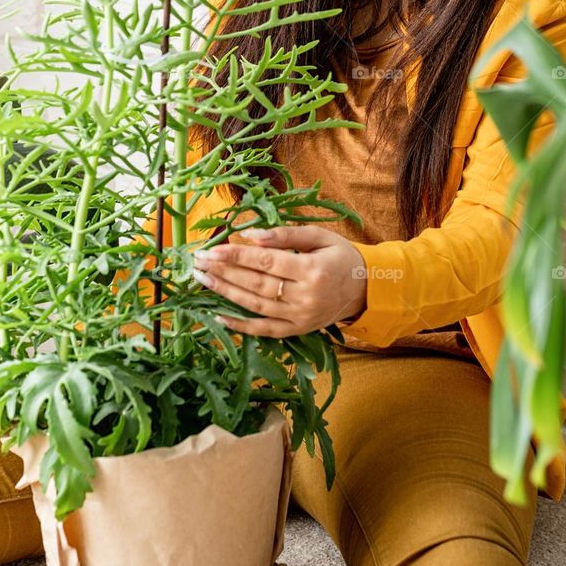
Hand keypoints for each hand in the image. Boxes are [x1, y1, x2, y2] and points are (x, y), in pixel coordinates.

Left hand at [191, 223, 367, 339]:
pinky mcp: (298, 331)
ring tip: (203, 280)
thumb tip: (251, 235)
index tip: (212, 250)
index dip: (236, 256)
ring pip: (256, 306)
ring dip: (226, 293)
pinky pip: (265, 331)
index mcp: (312, 270)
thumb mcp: (320, 236)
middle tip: (198, 263)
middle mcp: (305, 297)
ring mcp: (300, 317)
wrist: (367, 289)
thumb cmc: (342, 257)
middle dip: (224, 272)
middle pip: (256, 284)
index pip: (265, 262)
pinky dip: (241, 326)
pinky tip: (219, 317)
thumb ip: (286, 234)